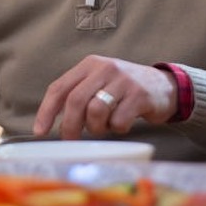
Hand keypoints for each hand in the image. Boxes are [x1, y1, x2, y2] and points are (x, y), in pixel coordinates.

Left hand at [33, 54, 177, 138]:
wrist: (165, 86)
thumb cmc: (124, 90)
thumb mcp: (99, 83)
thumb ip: (79, 95)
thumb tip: (52, 124)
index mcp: (89, 64)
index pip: (60, 87)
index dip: (47, 111)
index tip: (40, 131)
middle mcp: (105, 68)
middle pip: (76, 100)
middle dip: (69, 126)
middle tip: (71, 140)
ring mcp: (123, 80)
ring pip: (96, 111)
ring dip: (96, 127)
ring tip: (104, 126)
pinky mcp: (140, 95)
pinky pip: (119, 121)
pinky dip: (117, 128)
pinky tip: (123, 123)